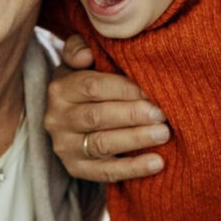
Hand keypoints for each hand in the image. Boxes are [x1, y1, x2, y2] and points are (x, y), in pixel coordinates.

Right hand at [45, 35, 169, 182]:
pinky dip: (133, 169)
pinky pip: (106, 172)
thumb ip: (80, 48)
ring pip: (101, 145)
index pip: (92, 87)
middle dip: (132, 115)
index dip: (124, 88)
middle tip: (162, 114)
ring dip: (135, 140)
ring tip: (164, 134)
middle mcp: (57, 118)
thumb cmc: (89, 82)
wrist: (75, 115)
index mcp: (60, 88)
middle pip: (97, 117)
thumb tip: (85, 55)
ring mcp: (65, 147)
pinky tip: (157, 162)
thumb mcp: (81, 61)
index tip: (152, 89)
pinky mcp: (76, 169)